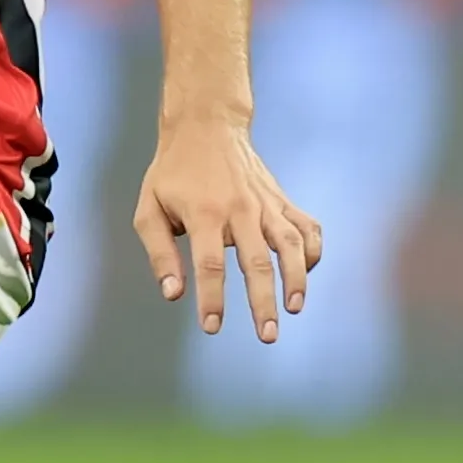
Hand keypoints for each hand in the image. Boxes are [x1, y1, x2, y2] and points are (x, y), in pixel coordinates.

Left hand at [136, 116, 322, 341]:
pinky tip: (307, 274)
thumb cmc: (172, 174)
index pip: (209, 265)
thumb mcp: (149, 209)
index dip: (212, 299)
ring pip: (290, 245)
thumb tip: (173, 295)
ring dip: (297, 279)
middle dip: (262, 302)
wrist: (206, 126)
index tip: (212, 327)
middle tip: (266, 336)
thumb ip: (160, 253)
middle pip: (257, 261)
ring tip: (294, 308)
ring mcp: (266, 204)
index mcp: (203, 213)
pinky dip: (313, 251)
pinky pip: (307, 228)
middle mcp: (240, 209)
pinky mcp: (282, 200)